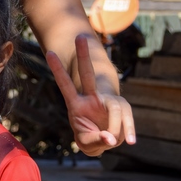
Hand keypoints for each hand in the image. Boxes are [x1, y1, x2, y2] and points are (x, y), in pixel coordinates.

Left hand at [46, 35, 134, 155]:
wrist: (104, 141)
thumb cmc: (90, 139)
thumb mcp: (86, 143)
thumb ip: (94, 140)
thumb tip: (109, 137)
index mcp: (76, 104)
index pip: (65, 85)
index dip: (58, 70)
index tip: (49, 53)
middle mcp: (91, 98)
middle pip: (87, 75)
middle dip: (83, 56)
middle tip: (80, 36)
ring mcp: (107, 101)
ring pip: (116, 106)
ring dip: (115, 126)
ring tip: (112, 142)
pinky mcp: (121, 109)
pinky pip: (127, 120)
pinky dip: (129, 131)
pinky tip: (131, 141)